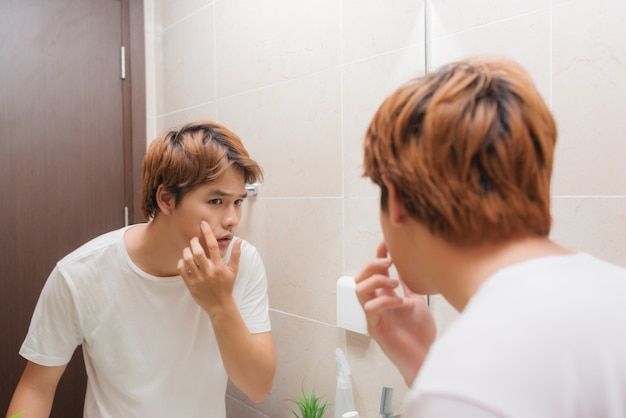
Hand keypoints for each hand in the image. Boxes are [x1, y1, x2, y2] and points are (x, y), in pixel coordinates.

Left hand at [177, 221, 240, 315]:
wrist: (220, 305)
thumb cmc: (227, 286)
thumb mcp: (233, 270)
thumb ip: (236, 254)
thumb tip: (239, 240)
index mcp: (219, 267)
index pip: (213, 246)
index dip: (208, 233)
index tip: (203, 224)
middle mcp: (209, 272)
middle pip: (197, 252)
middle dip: (194, 242)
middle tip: (194, 240)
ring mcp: (199, 279)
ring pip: (188, 260)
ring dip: (186, 251)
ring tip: (189, 250)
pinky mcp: (191, 284)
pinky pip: (182, 270)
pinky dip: (181, 262)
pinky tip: (185, 261)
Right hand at [355, 241, 435, 385]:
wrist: (426, 356)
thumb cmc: (420, 332)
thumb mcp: (416, 300)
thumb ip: (409, 285)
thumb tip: (409, 264)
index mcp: (385, 295)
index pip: (376, 271)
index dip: (378, 255)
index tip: (386, 242)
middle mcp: (376, 303)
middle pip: (360, 278)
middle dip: (372, 265)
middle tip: (389, 262)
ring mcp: (374, 316)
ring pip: (360, 291)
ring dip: (375, 281)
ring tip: (394, 282)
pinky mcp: (375, 329)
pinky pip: (370, 309)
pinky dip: (384, 301)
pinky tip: (400, 302)